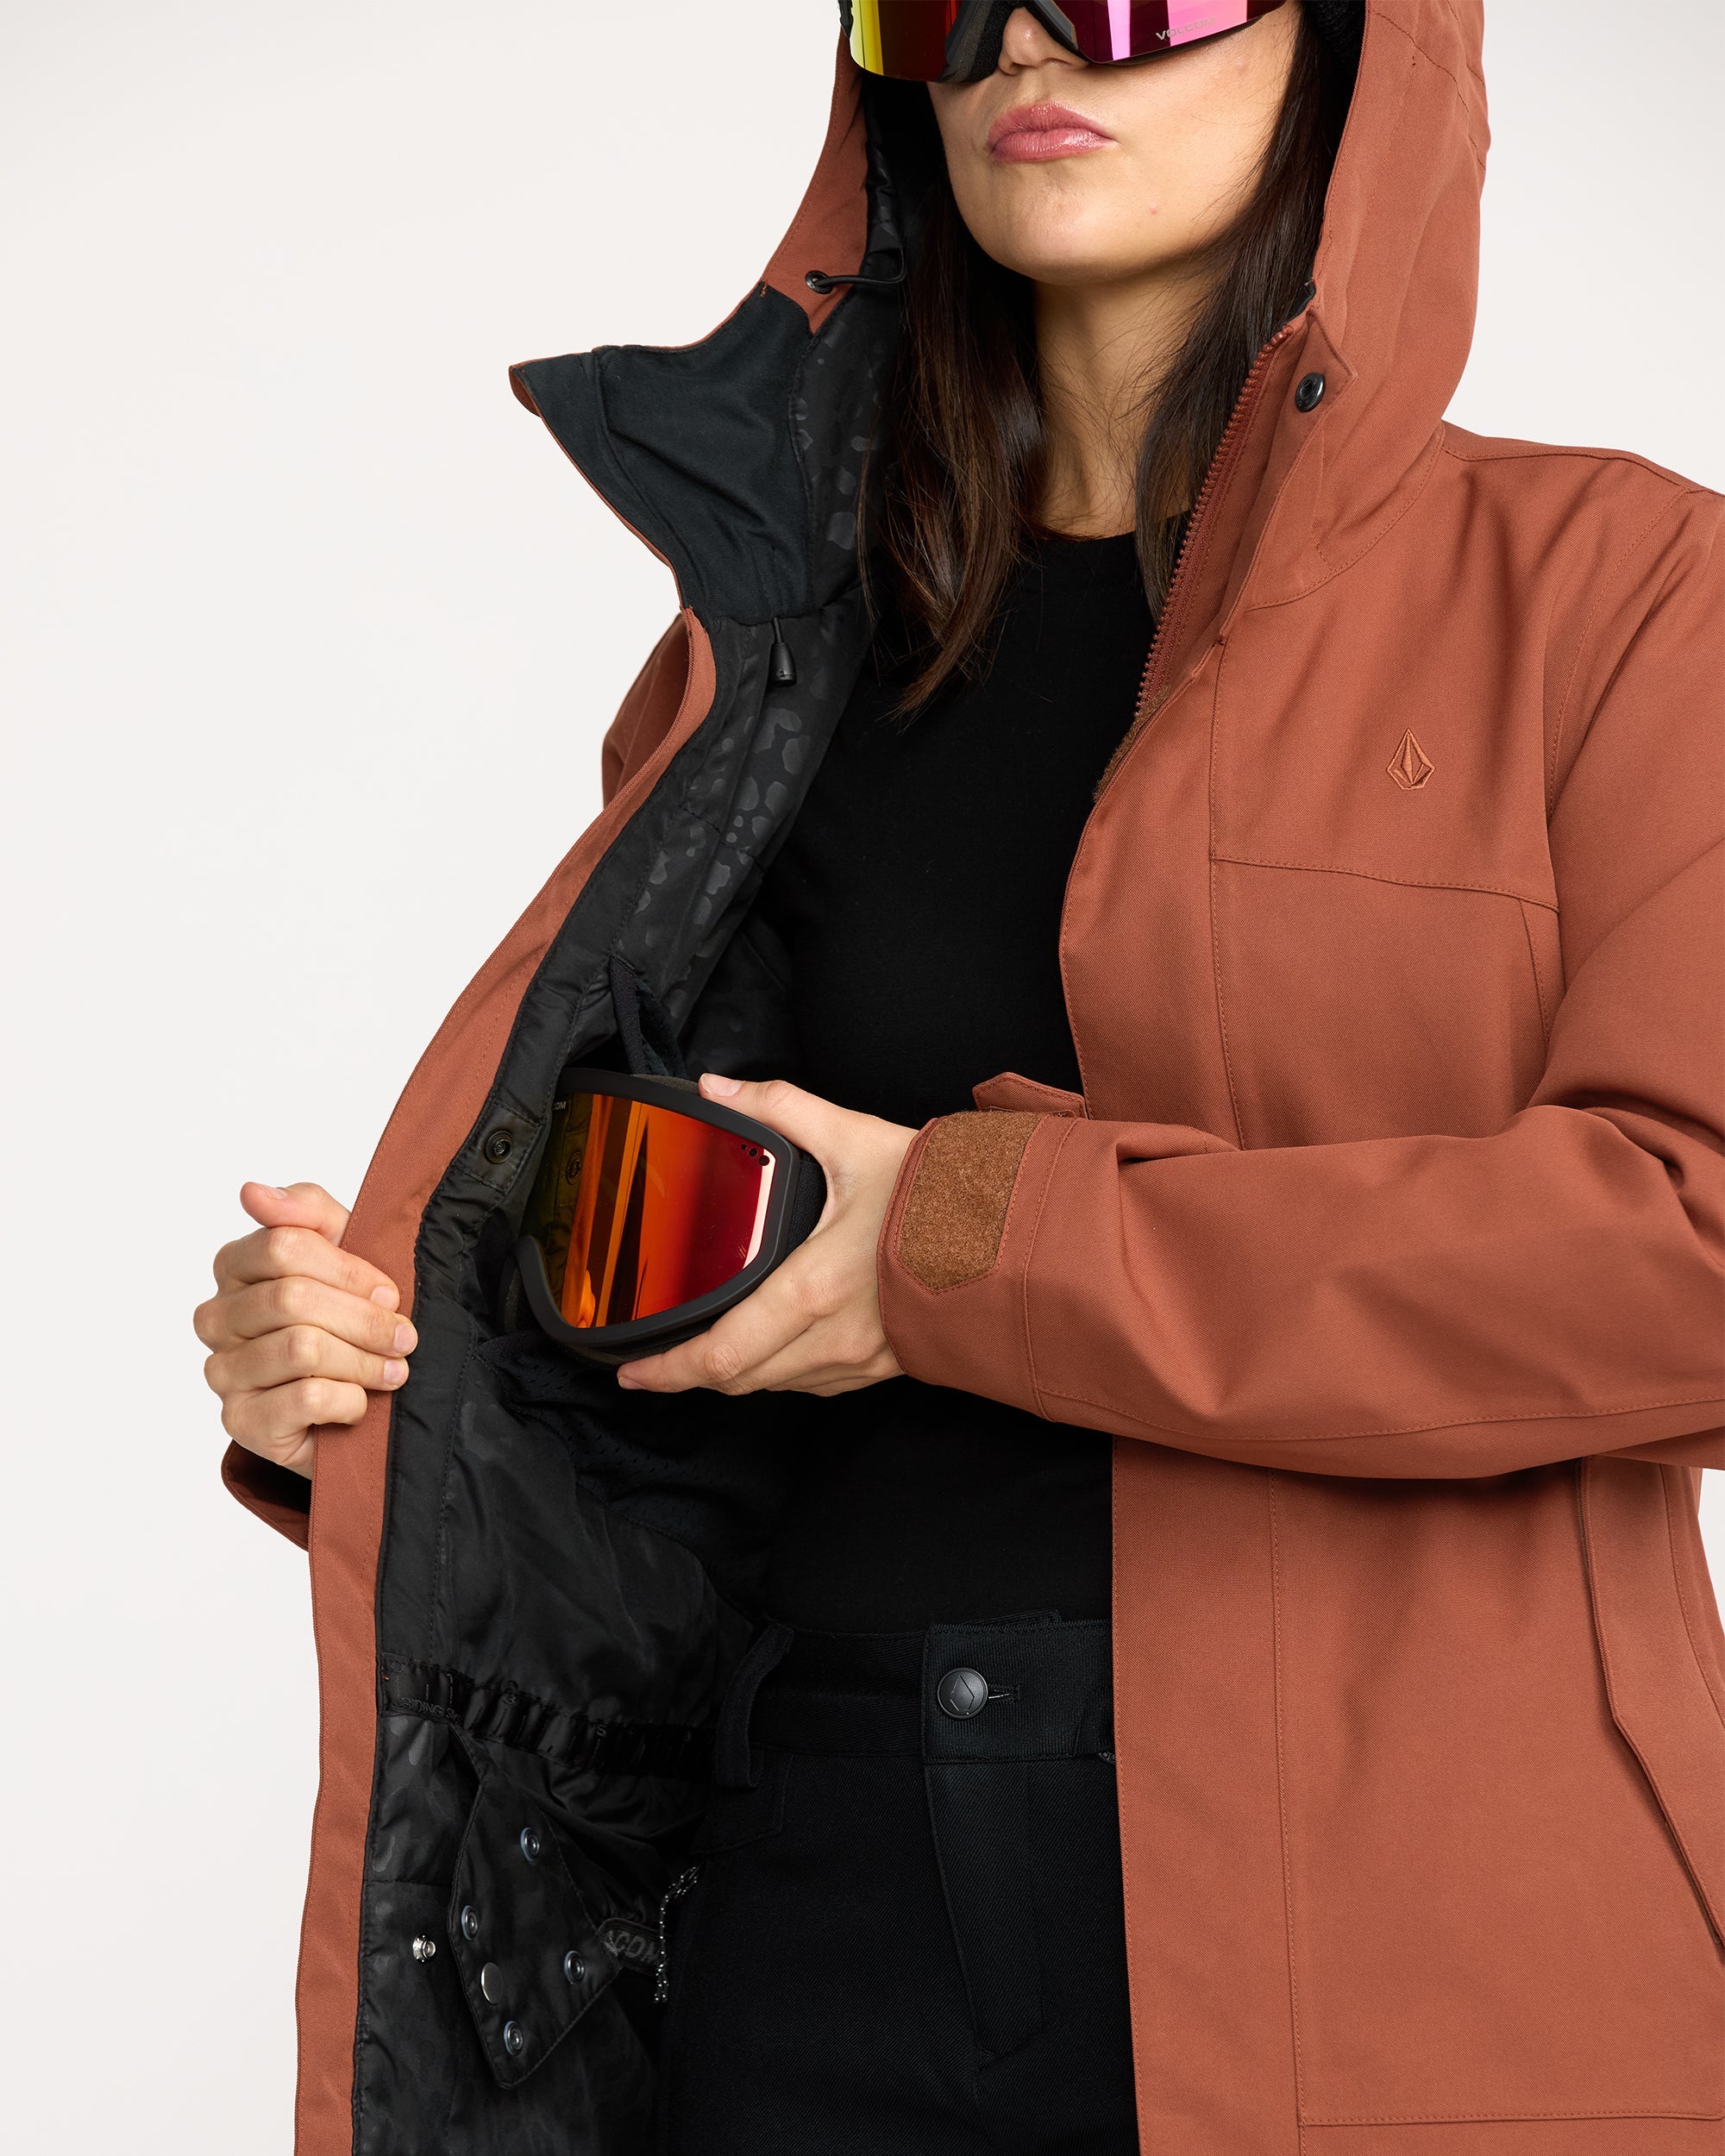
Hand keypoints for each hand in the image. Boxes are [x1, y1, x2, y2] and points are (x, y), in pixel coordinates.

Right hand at [194, 1182, 414, 1479]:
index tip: (389, 1292)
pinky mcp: (242, 1422)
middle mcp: (217, 1318)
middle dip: (364, 1319)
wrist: (354, 1398)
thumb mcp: (344, 1249)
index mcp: (235, 1266)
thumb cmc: (348, 1315)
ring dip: (363, 1361)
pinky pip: (303, 1399)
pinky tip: (359, 1402)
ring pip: (301, 1349)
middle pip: (293, 1298)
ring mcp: (223, 1372)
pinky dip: (348, 1400)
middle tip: (404, 1337)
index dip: (349, 1270)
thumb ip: (306, 1210)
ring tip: (392, 1371)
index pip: (284, 1246)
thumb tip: (253, 1192)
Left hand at [617, 1075, 915, 1398]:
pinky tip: (780, 1340)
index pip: (721, 1355)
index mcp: (811, 1290)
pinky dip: (786, 1371)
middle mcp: (832, 1339)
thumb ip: (779, 1108)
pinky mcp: (888, 1365)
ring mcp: (862, 1361)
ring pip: (779, 1386)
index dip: (668, 1373)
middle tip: (657, 1364)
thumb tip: (717, 1090)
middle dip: (692, 1377)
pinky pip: (819, 1383)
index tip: (632, 1373)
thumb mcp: (854, 1138)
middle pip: (740, 1381)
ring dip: (740, 1372)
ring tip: (712, 1345)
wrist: (1024, 1235)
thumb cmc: (945, 1195)